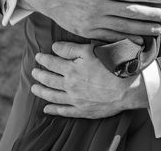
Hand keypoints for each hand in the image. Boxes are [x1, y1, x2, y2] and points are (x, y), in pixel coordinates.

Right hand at [19, 0, 160, 40]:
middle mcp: (99, 7)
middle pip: (131, 12)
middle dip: (151, 15)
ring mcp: (93, 22)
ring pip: (123, 27)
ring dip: (143, 29)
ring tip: (158, 31)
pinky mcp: (87, 32)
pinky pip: (109, 38)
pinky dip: (125, 40)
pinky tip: (137, 40)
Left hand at [31, 42, 147, 118]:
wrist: (126, 88)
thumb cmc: (111, 66)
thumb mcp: (91, 50)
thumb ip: (71, 49)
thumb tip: (54, 47)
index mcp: (72, 69)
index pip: (52, 63)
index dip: (43, 59)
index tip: (38, 56)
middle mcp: (70, 85)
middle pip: (49, 80)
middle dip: (40, 75)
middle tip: (34, 72)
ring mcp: (75, 99)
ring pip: (53, 95)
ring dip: (42, 92)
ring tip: (34, 88)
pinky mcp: (82, 110)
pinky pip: (64, 111)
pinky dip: (53, 110)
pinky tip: (47, 108)